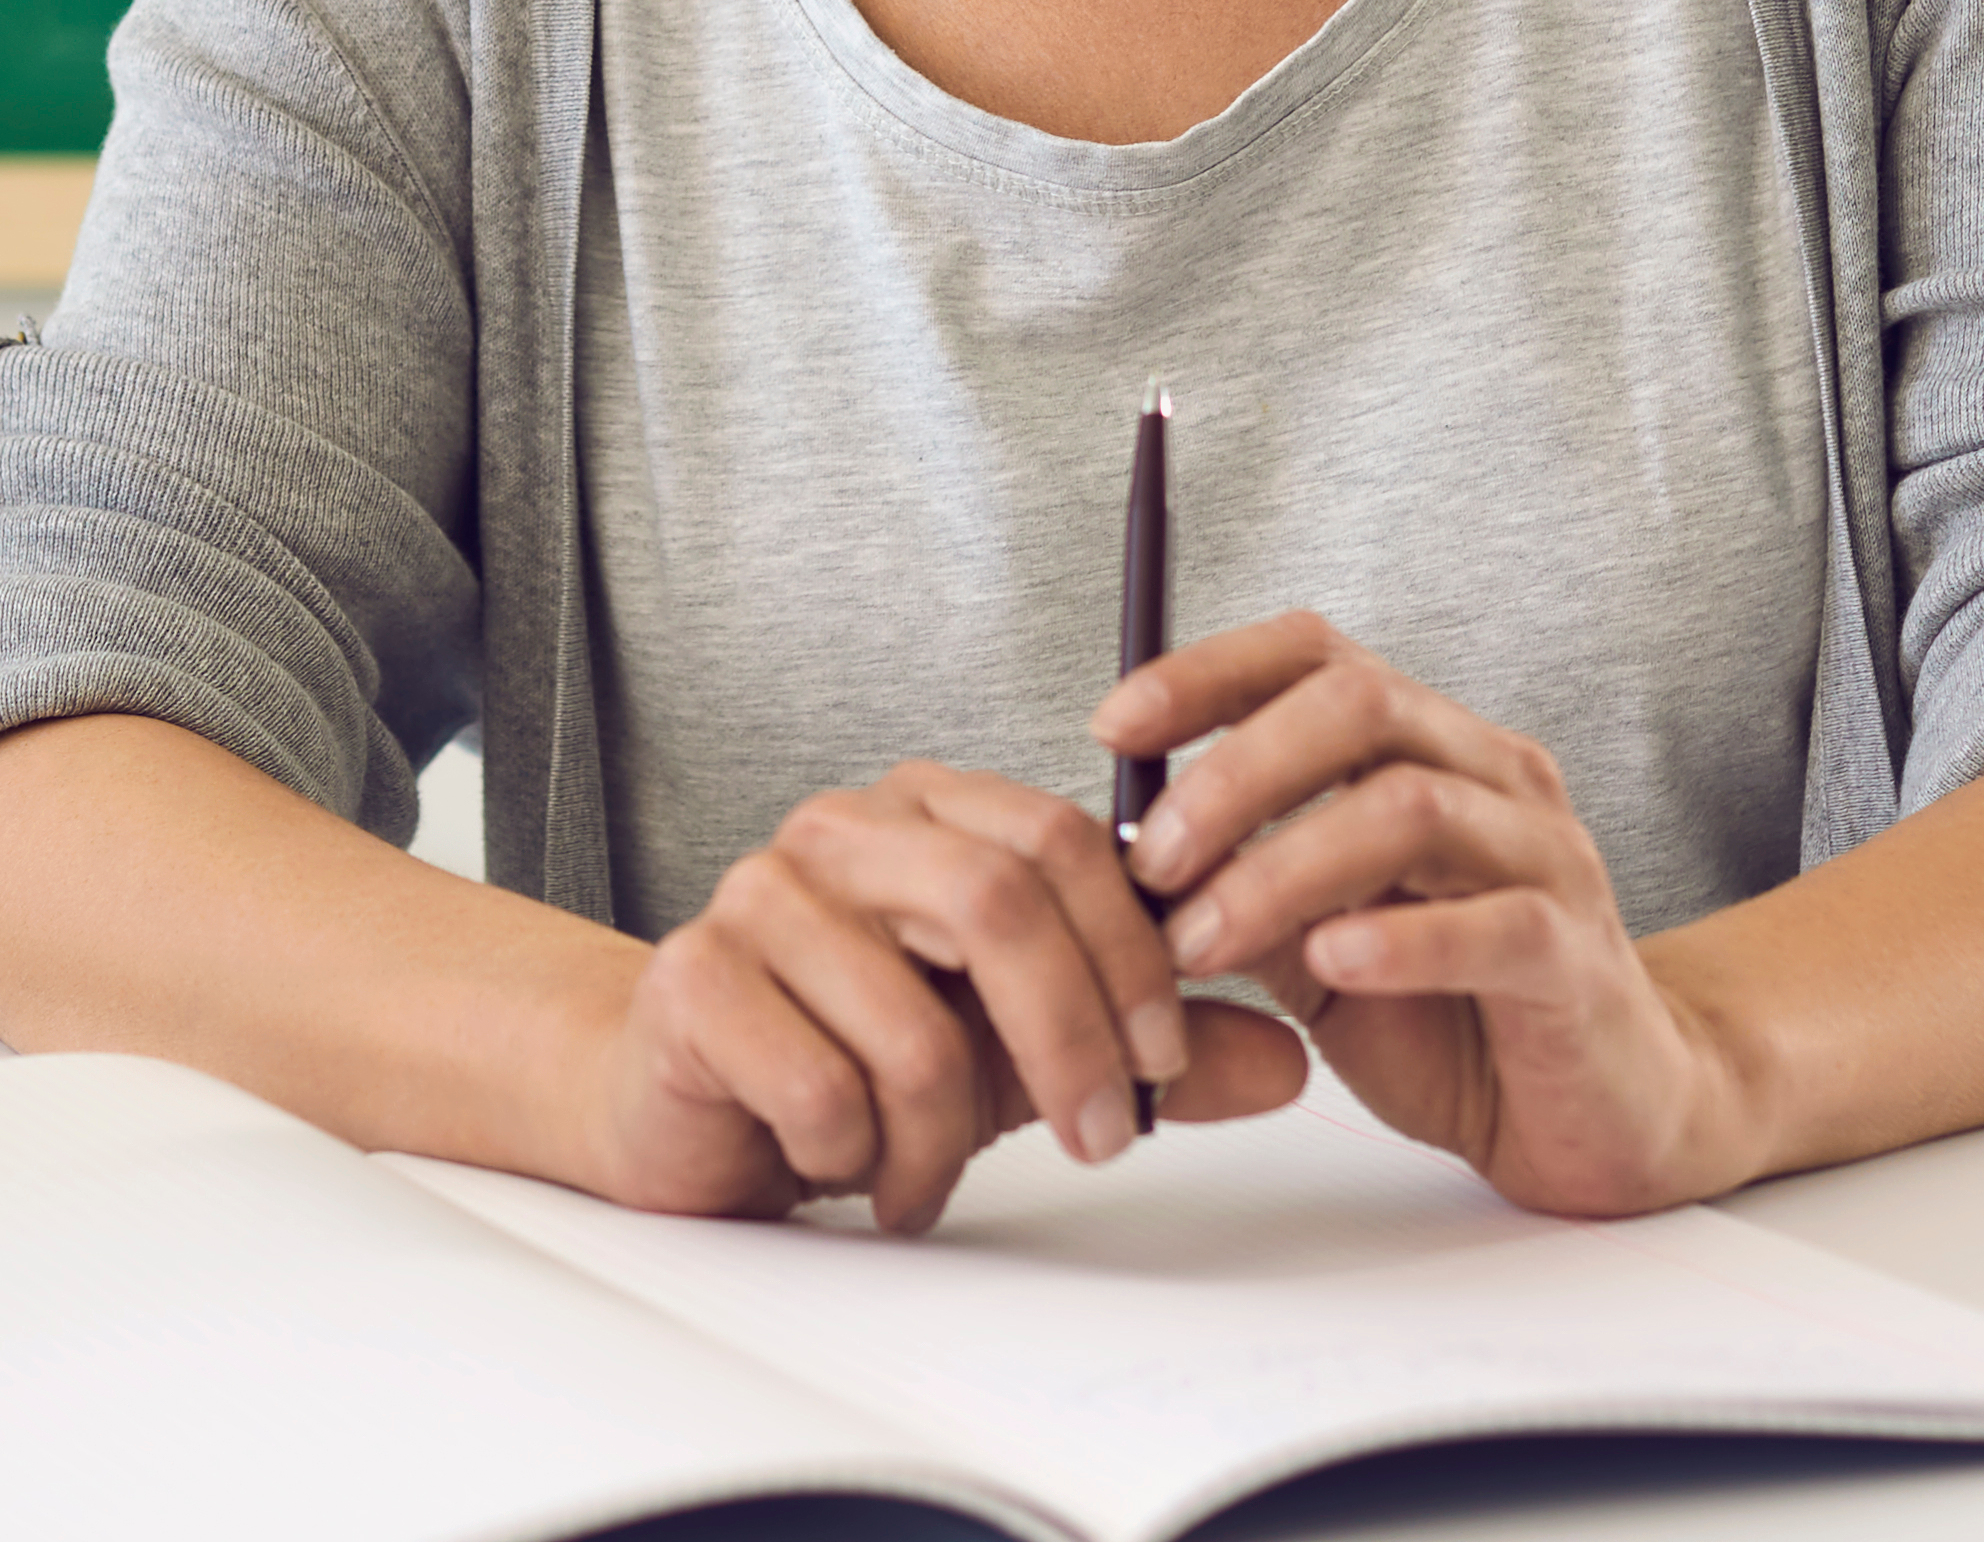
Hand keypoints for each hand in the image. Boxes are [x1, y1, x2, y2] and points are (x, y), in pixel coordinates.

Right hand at [586, 759, 1313, 1233]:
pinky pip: (819, 1087)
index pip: (1062, 841)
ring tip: (929, 1174)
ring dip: (946, 1137)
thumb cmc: (858, 1056)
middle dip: (1072, 1042)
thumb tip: (1292, 1059)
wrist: (692, 1103)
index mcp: (931, 809)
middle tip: (1103, 1139)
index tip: (1167, 1059)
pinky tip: (845, 1162)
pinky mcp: (692, 980)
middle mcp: (843, 829)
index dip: (1132, 954)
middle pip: (999, 905)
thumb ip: (1153, 1048)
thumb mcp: (1027, 1052)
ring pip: (913, 1027)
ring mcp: (757, 894)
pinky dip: (857, 1155)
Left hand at [1104, 612, 1749, 1219]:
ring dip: (1283, 869)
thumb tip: (1117, 861)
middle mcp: (1492, 777)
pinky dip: (1401, 938)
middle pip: (1358, 706)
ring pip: (1410, 808)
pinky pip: (1496, 923)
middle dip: (1233, 773)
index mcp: (1428, 750)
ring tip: (1202, 942)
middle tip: (1147, 861)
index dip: (1210, 672)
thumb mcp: (1319, 947)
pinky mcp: (1577, 956)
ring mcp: (1546, 858)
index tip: (1112, 728)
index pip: (1318, 655)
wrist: (1604, 1112)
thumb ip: (1243, 890)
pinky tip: (1330, 962)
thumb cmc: (1455, 1017)